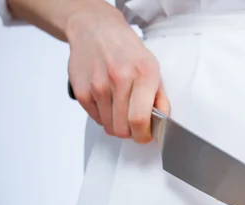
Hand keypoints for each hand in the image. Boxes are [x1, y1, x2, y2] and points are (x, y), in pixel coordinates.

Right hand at [66, 10, 169, 142]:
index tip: (145, 135)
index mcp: (144, 74)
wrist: (95, 29)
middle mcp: (119, 78)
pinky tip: (107, 101)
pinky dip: (103, 116)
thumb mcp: (152, 67)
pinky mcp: (81, 90)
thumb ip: (160, 97)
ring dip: (117, 123)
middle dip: (131, 132)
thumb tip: (163, 122)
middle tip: (133, 123)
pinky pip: (96, 119)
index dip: (143, 135)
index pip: (140, 119)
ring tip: (120, 108)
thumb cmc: (127, 50)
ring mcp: (97, 85)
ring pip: (109, 126)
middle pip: (122, 128)